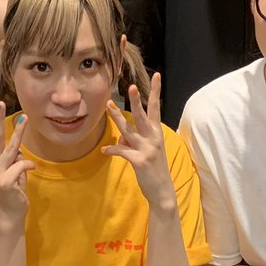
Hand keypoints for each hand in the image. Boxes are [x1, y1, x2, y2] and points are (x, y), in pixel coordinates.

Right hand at [0, 99, 34, 223]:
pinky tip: (31, 169)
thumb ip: (12, 156)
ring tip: (25, 118)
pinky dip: (29, 165)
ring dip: (19, 132)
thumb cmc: (13, 186)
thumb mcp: (11, 168)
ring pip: (11, 148)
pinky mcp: (5, 181)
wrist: (11, 212)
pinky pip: (22, 165)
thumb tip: (18, 148)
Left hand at [103, 72, 175, 206]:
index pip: (156, 108)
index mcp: (156, 133)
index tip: (157, 75)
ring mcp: (147, 149)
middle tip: (131, 86)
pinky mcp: (139, 161)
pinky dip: (112, 150)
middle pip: (142, 115)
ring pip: (128, 130)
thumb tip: (121, 136)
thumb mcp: (147, 150)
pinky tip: (104, 150)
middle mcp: (153, 138)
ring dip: (117, 118)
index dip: (155, 91)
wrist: (162, 190)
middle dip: (136, 101)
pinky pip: (122, 151)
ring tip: (108, 106)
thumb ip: (134, 139)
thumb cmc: (154, 167)